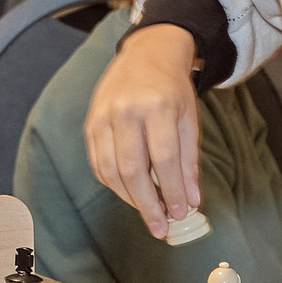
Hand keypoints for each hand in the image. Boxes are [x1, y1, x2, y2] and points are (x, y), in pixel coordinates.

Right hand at [83, 24, 201, 233]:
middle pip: (133, 169)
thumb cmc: (172, 90)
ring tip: (148, 213)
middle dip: (147, 204)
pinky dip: (114, 184)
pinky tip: (130, 194)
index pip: (163, 158)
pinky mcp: (90, 124)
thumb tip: (191, 201)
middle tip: (160, 227)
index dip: (171, 191)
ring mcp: (103, 117)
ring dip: (129, 198)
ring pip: (111, 170)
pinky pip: (98, 163)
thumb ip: (188, 162)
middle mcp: (126, 110)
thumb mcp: (189, 120)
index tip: (180, 213)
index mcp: (157, 106)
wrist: (146, 55)